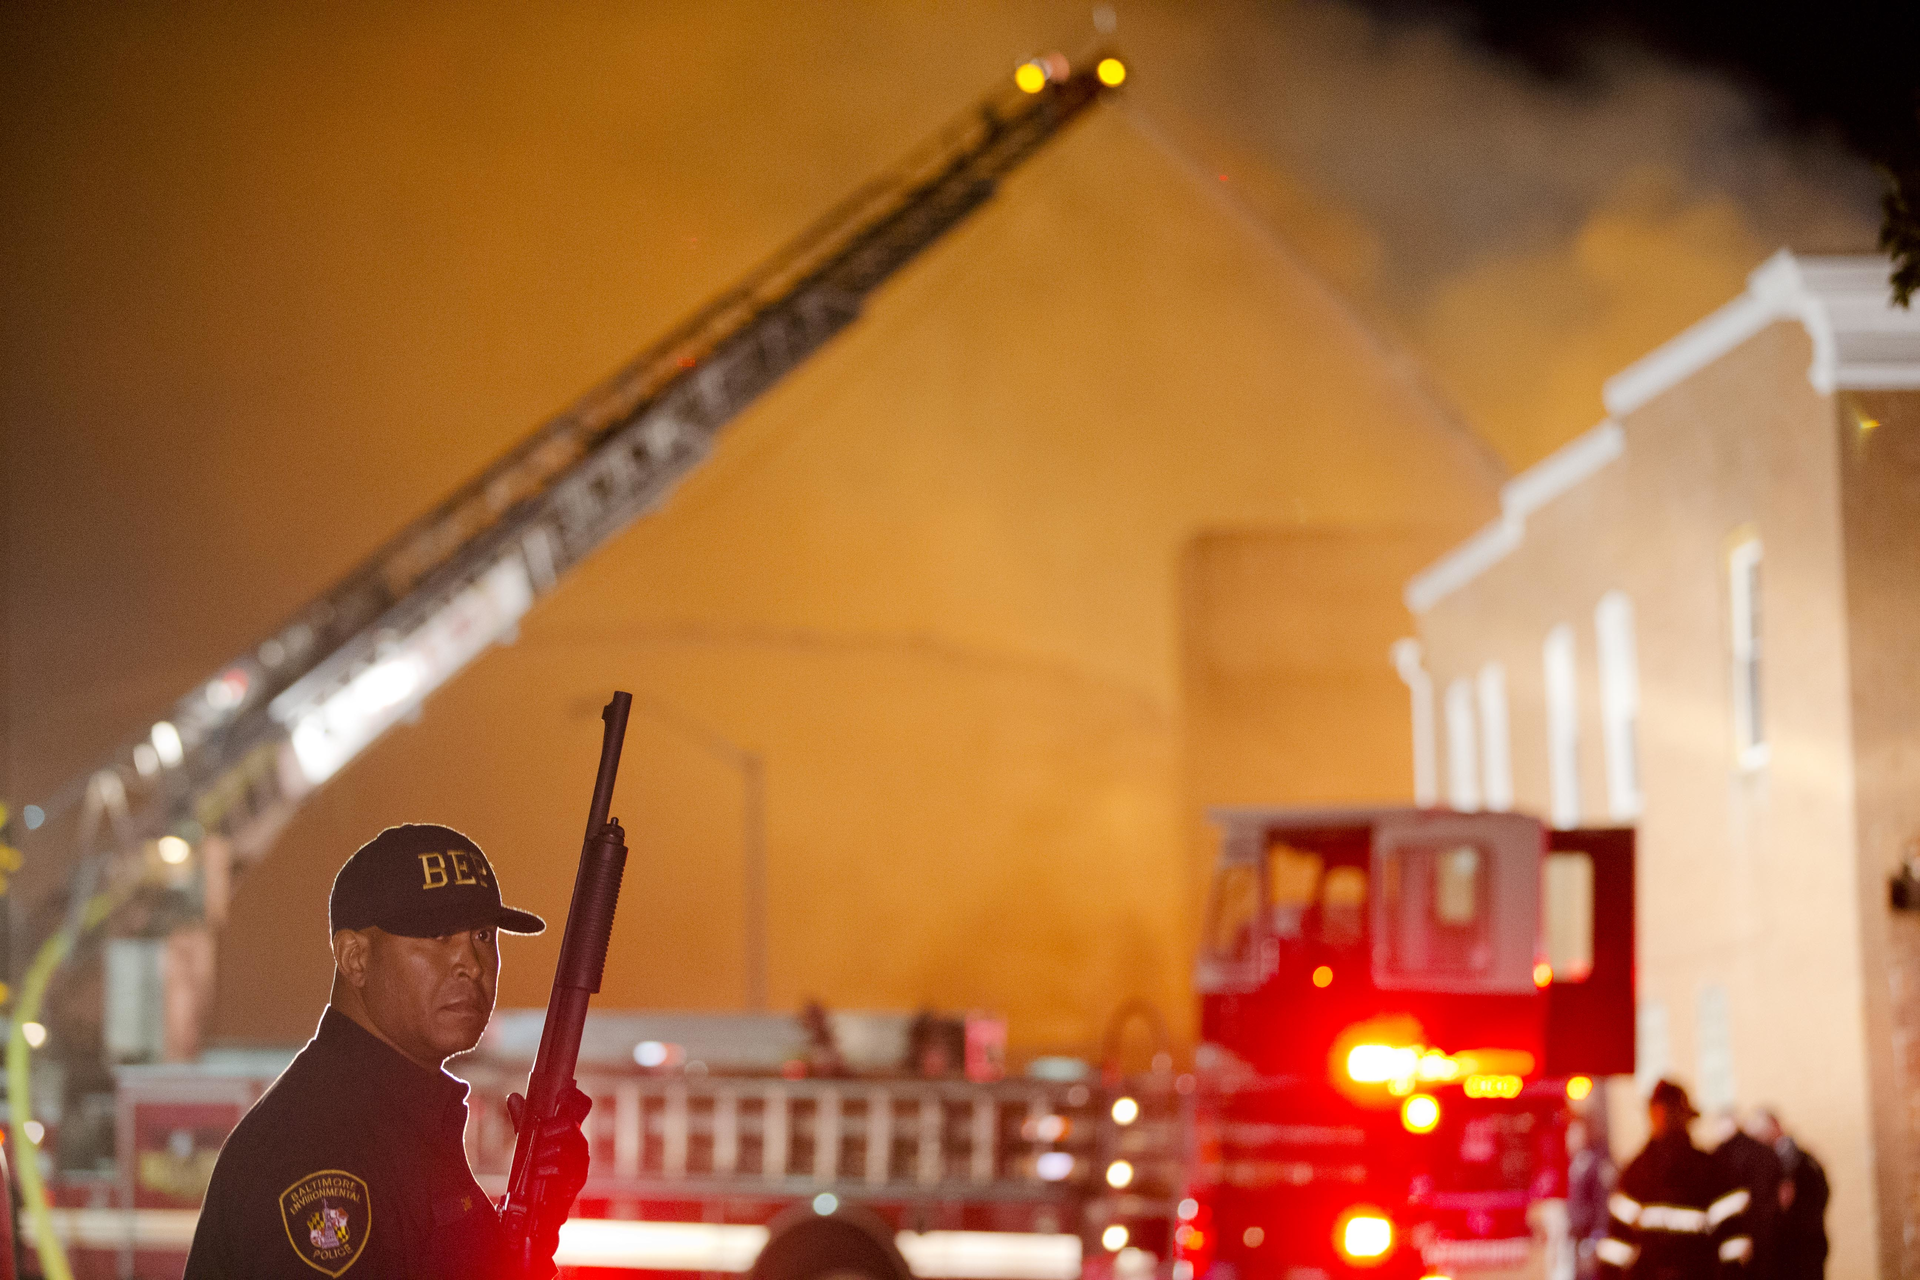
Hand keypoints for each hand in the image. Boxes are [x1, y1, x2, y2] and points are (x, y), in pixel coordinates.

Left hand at [506, 1085, 592, 1267]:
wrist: (539, 1212)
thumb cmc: (536, 1171)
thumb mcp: (527, 1142)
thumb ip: (523, 1120)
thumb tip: (514, 1097)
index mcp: (570, 1130)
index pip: (580, 1105)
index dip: (574, 1096)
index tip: (563, 1092)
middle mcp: (579, 1144)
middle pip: (573, 1126)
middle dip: (555, 1128)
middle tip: (543, 1132)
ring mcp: (580, 1163)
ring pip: (571, 1148)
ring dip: (550, 1151)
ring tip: (537, 1157)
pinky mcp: (576, 1182)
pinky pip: (566, 1170)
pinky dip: (550, 1169)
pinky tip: (539, 1172)